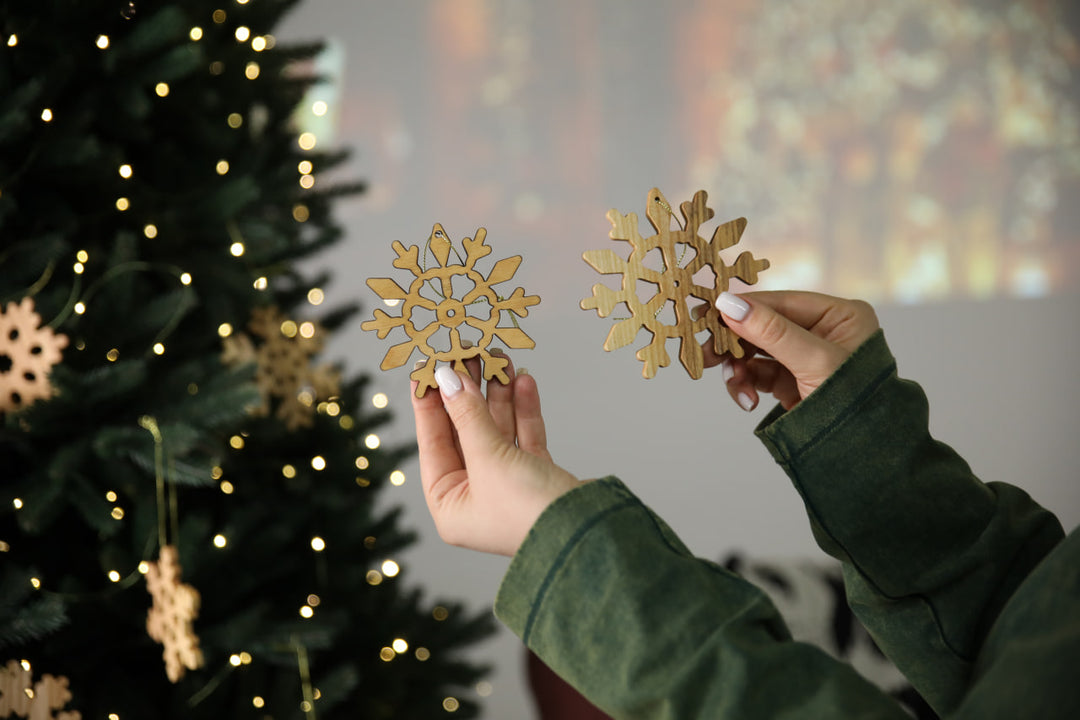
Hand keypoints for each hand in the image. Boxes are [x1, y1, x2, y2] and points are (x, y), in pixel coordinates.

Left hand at [410, 352, 580, 556]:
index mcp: (449, 504)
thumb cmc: (528, 510)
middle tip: (468, 352)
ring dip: (498, 394)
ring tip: (499, 357)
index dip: (430, 402)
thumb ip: (468, 415)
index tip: (429, 367)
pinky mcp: (536, 476)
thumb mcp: (488, 458)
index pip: (432, 443)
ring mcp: (506, 486)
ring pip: (496, 429)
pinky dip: (523, 410)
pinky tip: (523, 382)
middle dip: (469, 391)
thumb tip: (447, 378)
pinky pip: (523, 436)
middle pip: (465, 432)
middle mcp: (475, 496)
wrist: (588, 531)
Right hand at [707, 290, 879, 411]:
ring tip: (733, 383)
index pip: (781, 302)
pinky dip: (746, 384)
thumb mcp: (814, 362)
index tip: (709, 314)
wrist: (863, 456)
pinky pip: (757, 374)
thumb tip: (728, 304)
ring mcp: (804, 358)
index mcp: (839, 315)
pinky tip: (747, 400)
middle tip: (705, 353)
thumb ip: (771, 332)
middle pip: (763, 325)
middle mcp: (822, 331)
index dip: (745, 307)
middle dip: (735, 342)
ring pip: (755, 351)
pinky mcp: (791, 381)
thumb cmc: (856, 403)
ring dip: (738, 368)